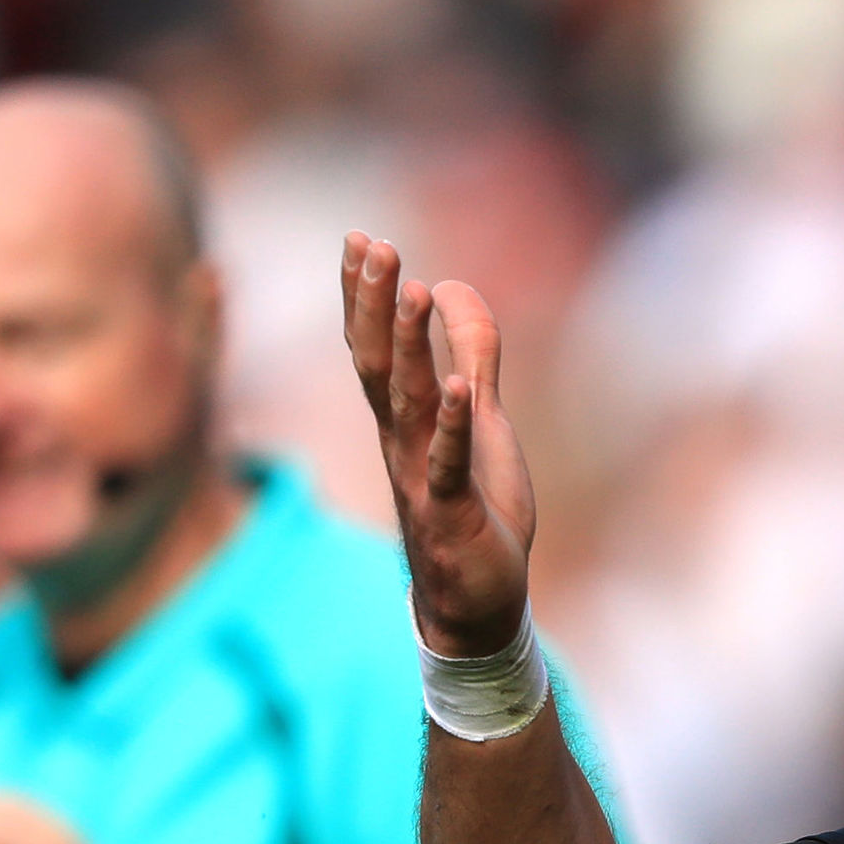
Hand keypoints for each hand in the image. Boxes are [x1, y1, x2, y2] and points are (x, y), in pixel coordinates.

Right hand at [341, 232, 536, 658]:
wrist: (477, 605)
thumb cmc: (475, 508)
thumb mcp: (483, 419)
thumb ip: (473, 354)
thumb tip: (453, 285)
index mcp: (405, 421)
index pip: (374, 347)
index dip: (364, 295)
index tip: (360, 238)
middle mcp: (402, 444)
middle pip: (377, 365)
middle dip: (374, 305)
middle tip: (373, 246)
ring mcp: (422, 480)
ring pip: (409, 407)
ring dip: (409, 349)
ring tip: (413, 291)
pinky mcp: (453, 516)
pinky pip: (449, 468)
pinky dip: (454, 429)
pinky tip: (459, 390)